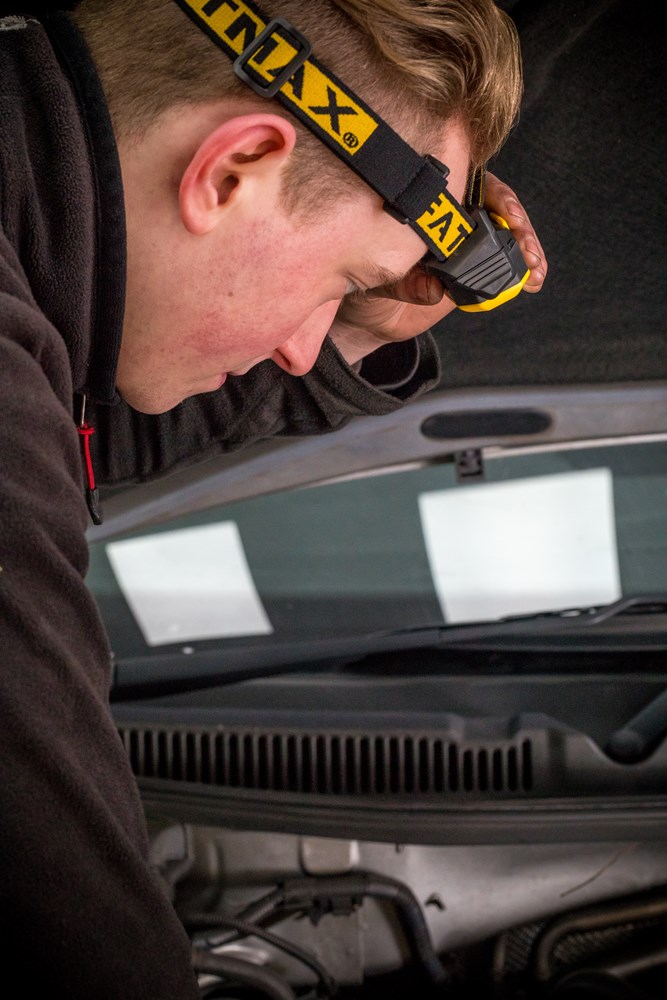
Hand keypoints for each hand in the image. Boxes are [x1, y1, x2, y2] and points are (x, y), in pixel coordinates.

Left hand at [329, 171, 546, 364]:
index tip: (508, 215)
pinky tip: (532, 281)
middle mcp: (451, 216)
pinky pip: (502, 267)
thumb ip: (405, 282)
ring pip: (505, 236)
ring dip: (525, 250)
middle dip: (518, 226)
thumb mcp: (377, 279)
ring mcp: (467, 243)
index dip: (495, 197)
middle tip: (527, 249)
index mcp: (428, 200)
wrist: (367, 315)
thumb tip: (434, 289)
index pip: (470, 183)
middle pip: (496, 208)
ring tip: (534, 270)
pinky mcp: (475, 271)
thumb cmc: (364, 280)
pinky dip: (520, 273)